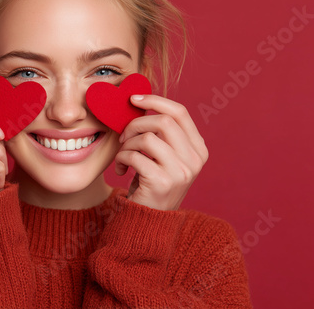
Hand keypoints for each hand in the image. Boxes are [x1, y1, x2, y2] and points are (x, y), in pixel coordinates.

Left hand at [114, 94, 208, 210]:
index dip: (155, 100)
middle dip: (135, 124)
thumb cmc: (151, 182)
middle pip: (163, 121)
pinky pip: (135, 156)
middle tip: (123, 137)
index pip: (180, 112)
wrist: (148, 220)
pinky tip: (121, 169)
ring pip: (147, 138)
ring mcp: (181, 172)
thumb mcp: (163, 156)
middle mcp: (195, 159)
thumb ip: (161, 133)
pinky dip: (122, 158)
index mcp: (197, 148)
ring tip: (122, 156)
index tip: (133, 99)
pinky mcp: (163, 182)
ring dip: (127, 144)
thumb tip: (139, 102)